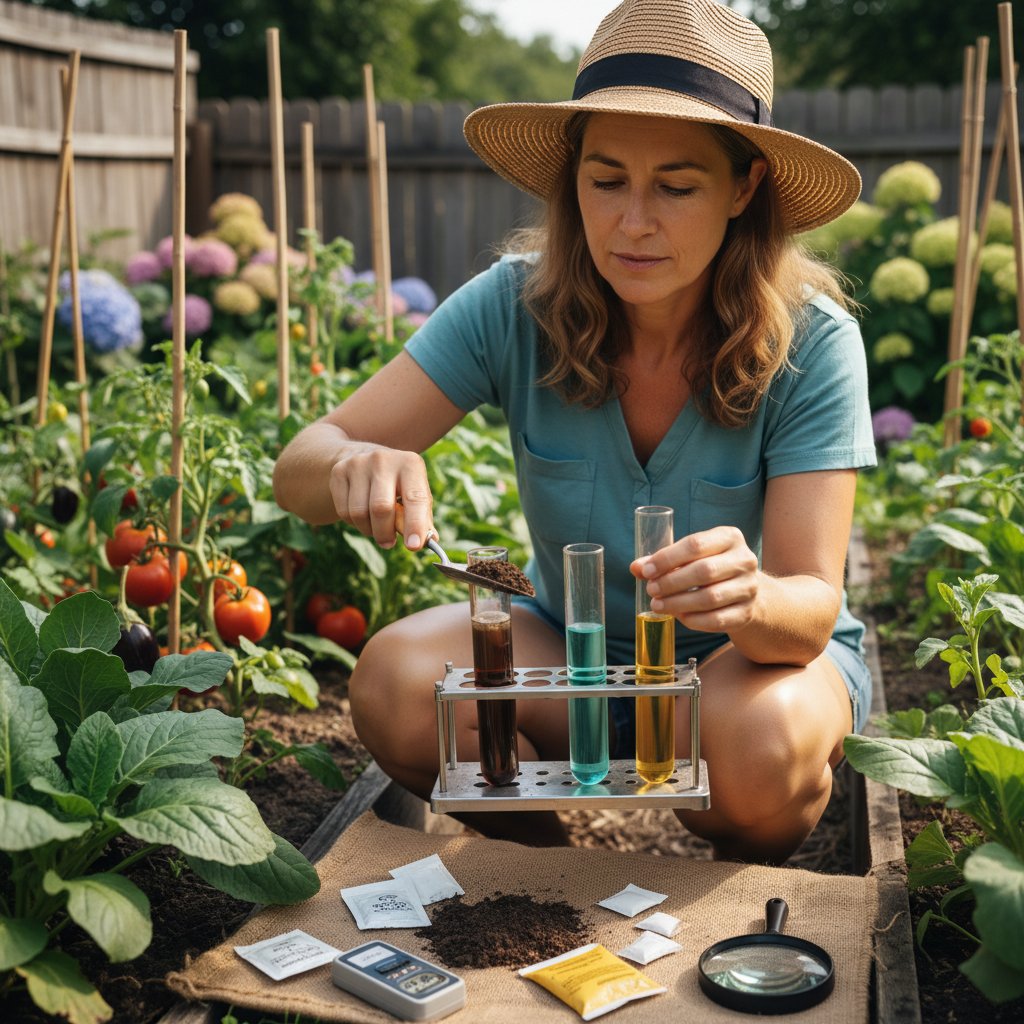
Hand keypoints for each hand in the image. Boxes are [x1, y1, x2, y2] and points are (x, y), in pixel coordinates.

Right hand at [328, 442, 434, 549]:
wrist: (363, 456)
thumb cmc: (397, 483)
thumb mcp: (414, 492)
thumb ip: (423, 518)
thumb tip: (430, 541)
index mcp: (410, 463)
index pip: (415, 498)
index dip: (415, 525)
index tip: (414, 546)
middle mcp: (384, 460)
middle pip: (381, 508)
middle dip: (385, 533)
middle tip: (389, 543)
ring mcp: (358, 464)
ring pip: (359, 513)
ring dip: (369, 530)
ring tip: (376, 526)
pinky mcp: (339, 471)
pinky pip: (344, 512)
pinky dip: (354, 523)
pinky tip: (362, 515)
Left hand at [630, 526, 759, 633]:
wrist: (745, 590)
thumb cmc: (711, 567)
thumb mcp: (692, 556)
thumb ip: (665, 560)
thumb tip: (636, 567)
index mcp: (729, 537)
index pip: (695, 545)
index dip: (667, 558)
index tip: (646, 571)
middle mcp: (745, 560)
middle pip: (704, 571)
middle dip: (671, 582)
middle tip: (651, 590)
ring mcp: (749, 588)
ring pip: (710, 598)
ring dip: (678, 603)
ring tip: (658, 605)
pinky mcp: (746, 613)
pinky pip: (717, 620)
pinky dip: (694, 620)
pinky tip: (679, 617)